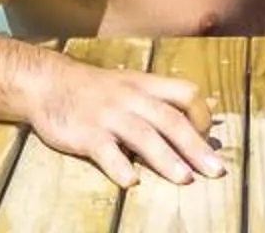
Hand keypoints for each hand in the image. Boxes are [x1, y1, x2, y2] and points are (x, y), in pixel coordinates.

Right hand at [25, 61, 227, 186]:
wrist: (48, 82)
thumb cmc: (95, 89)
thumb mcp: (131, 84)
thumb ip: (163, 99)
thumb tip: (207, 112)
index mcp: (146, 86)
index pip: (186, 93)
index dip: (202, 115)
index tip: (211, 138)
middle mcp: (131, 98)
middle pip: (171, 120)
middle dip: (195, 146)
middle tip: (216, 170)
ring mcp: (109, 116)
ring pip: (143, 136)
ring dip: (166, 158)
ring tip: (184, 179)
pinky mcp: (86, 134)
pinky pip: (106, 151)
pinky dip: (120, 167)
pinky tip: (132, 182)